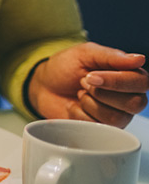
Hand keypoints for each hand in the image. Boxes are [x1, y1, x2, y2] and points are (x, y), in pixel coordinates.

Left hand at [28, 42, 147, 127]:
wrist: (43, 86)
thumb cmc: (66, 67)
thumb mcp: (85, 54)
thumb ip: (111, 56)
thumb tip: (139, 59)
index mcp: (129, 75)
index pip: (141, 82)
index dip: (117, 81)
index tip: (91, 76)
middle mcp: (129, 97)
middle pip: (135, 104)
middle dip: (101, 93)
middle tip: (83, 83)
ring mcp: (117, 115)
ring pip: (116, 118)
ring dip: (89, 103)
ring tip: (80, 93)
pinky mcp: (102, 129)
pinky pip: (98, 127)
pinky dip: (80, 114)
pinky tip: (75, 106)